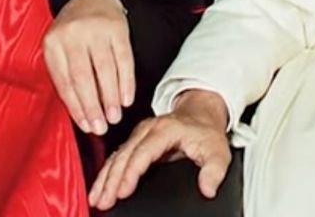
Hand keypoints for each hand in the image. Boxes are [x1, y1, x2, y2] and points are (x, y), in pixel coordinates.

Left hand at [44, 0, 132, 134]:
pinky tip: (126, 98)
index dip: (76, 108)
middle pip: (82, 78)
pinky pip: (123, 60)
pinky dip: (126, 82)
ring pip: (104, 71)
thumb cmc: (75, 32)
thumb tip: (81, 113)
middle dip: (93, 107)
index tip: (85, 126)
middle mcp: (72, 34)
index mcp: (52, 43)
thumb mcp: (60, 48)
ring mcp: (95, 30)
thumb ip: (65, 75)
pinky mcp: (117, 29)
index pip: (64, 82)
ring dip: (110, 98)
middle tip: (101, 127)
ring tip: (114, 117)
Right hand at [88, 89, 230, 210]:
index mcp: (165, 130)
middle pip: (124, 156)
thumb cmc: (205, 131)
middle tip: (103, 201)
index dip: (131, 172)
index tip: (122, 191)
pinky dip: (106, 174)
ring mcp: (139, 135)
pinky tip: (100, 188)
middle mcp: (147, 130)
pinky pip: (117, 158)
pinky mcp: (135, 142)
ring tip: (96, 198)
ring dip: (104, 178)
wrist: (200, 113)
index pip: (143, 152)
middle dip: (111, 180)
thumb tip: (208, 188)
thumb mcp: (218, 150)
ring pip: (116, 157)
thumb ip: (214, 170)